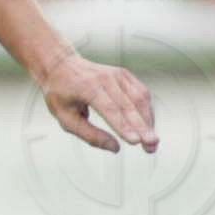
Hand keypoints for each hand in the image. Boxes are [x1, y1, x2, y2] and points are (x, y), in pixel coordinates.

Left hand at [39, 53, 158, 153]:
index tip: (136, 142)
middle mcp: (106, 78)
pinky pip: (142, 94)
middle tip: (151, 146)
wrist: (62, 65)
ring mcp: (118, 74)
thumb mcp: (66, 118)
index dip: (123, 126)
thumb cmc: (61, 96)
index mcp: (87, 87)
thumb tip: (116, 148)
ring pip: (140, 99)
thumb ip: (90, 134)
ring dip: (148, 122)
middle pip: (129, 105)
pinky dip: (147, 112)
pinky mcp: (125, 75)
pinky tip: (148, 128)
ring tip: (152, 144)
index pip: (110, 109)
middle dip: (142, 127)